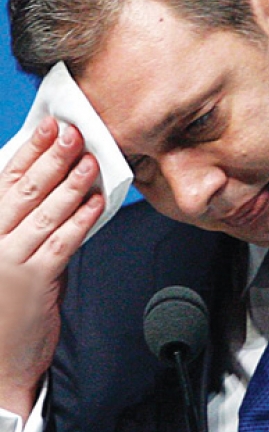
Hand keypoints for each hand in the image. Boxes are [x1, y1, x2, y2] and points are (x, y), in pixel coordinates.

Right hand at [0, 116, 104, 420]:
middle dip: (52, 157)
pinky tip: (96, 204)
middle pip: (23, 190)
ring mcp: (8, 260)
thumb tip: (59, 191)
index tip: (47, 127)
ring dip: (72, 184)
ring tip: (90, 162)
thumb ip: (24, 226)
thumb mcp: (4, 256)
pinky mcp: (34, 281)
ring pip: (44, 212)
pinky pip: (62, 242)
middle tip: (73, 134)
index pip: (3, 179)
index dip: (29, 150)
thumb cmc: (2, 305)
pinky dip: (82, 220)